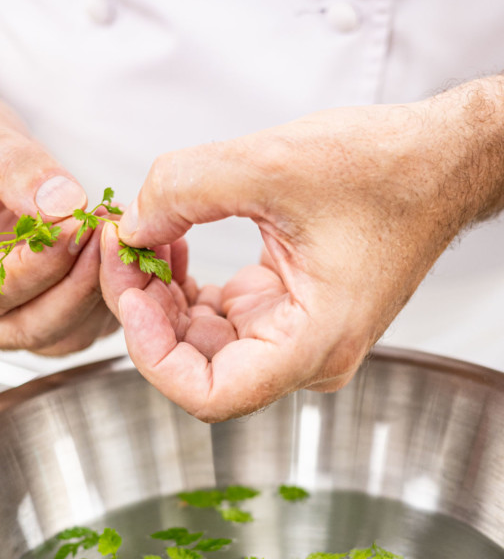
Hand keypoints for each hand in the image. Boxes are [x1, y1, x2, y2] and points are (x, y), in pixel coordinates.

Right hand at [0, 84, 115, 353]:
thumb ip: (16, 170)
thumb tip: (64, 204)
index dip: (38, 265)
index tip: (79, 227)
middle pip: (27, 325)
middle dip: (78, 283)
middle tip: (110, 234)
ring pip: (60, 334)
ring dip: (98, 290)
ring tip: (117, 237)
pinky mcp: (36, 314)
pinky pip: (79, 324)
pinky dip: (105, 291)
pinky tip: (117, 250)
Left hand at [102, 83, 502, 419]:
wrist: (438, 164)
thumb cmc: (390, 172)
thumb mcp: (276, 163)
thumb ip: (187, 187)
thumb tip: (133, 223)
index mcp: (315, 343)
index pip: (213, 396)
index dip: (156, 358)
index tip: (134, 300)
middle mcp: (304, 354)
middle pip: (197, 366)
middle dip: (146, 312)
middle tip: (120, 250)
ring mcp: (292, 336)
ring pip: (201, 343)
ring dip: (162, 298)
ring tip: (142, 239)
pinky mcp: (283, 311)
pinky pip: (217, 318)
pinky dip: (185, 287)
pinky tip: (171, 244)